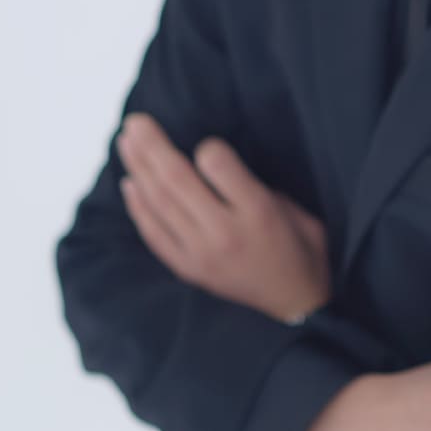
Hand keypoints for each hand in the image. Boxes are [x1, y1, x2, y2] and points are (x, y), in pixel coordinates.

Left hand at [116, 111, 330, 322]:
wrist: (298, 309)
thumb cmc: (304, 252)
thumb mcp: (297, 212)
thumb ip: (257, 188)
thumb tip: (217, 167)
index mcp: (259, 212)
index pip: (218, 165)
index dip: (207, 147)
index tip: (206, 142)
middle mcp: (225, 232)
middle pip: (177, 180)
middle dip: (153, 146)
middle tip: (135, 120)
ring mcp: (201, 254)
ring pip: (159, 203)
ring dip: (139, 168)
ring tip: (126, 141)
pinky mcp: (188, 269)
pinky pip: (154, 234)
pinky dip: (139, 207)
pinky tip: (130, 183)